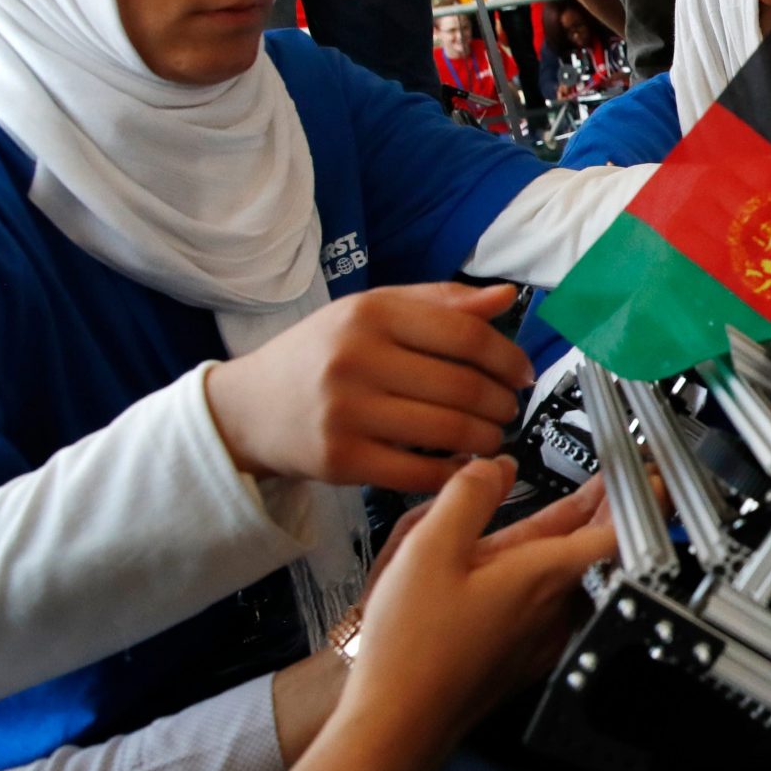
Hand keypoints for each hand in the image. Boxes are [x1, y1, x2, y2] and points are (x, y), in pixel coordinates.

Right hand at [205, 284, 533, 492]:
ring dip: (486, 439)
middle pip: (463, 387)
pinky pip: (420, 472)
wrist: (247, 408)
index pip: (466, 336)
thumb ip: (442, 303)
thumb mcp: (373, 311)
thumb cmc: (322, 354)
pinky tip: (461, 464)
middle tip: (509, 409)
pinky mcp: (340, 460)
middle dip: (502, 404)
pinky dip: (453, 472)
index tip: (523, 374)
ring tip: (490, 436)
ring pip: (448, 431)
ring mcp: (347, 412)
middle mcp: (357, 359)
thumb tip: (507, 297)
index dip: (508, 358)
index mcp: (371, 314)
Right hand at [288, 457, 615, 770]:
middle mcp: (552, 609)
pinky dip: (541, 572)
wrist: (394, 724)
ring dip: (569, 538)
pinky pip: (542, 601)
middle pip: (590, 548)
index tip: (648, 475)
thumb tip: (492, 467)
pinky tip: (519, 561)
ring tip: (576, 505)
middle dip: (602, 508)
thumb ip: (466, 497)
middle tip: (612, 478)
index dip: (636, 497)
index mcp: (543, 577)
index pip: (614, 531)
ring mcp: (539, 638)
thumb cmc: (410, 652)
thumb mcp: (427, 550)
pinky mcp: (520, 657)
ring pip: (563, 574)